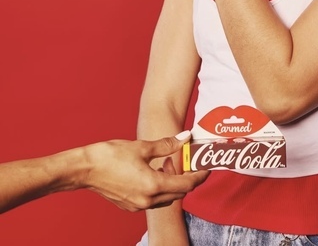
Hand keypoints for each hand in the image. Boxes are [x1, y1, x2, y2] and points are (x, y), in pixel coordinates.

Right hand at [82, 134, 208, 210]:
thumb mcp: (142, 146)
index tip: (207, 167)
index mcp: (153, 185)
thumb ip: (167, 144)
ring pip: (167, 198)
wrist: (84, 169)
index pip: (187, 184)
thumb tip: (185, 137)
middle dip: (188, 178)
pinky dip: (161, 187)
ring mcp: (138, 205)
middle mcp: (148, 200)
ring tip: (171, 163)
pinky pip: (154, 200)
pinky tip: (156, 171)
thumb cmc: (110, 156)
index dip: (200, 175)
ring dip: (174, 183)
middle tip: (190, 161)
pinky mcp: (130, 205)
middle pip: (179, 193)